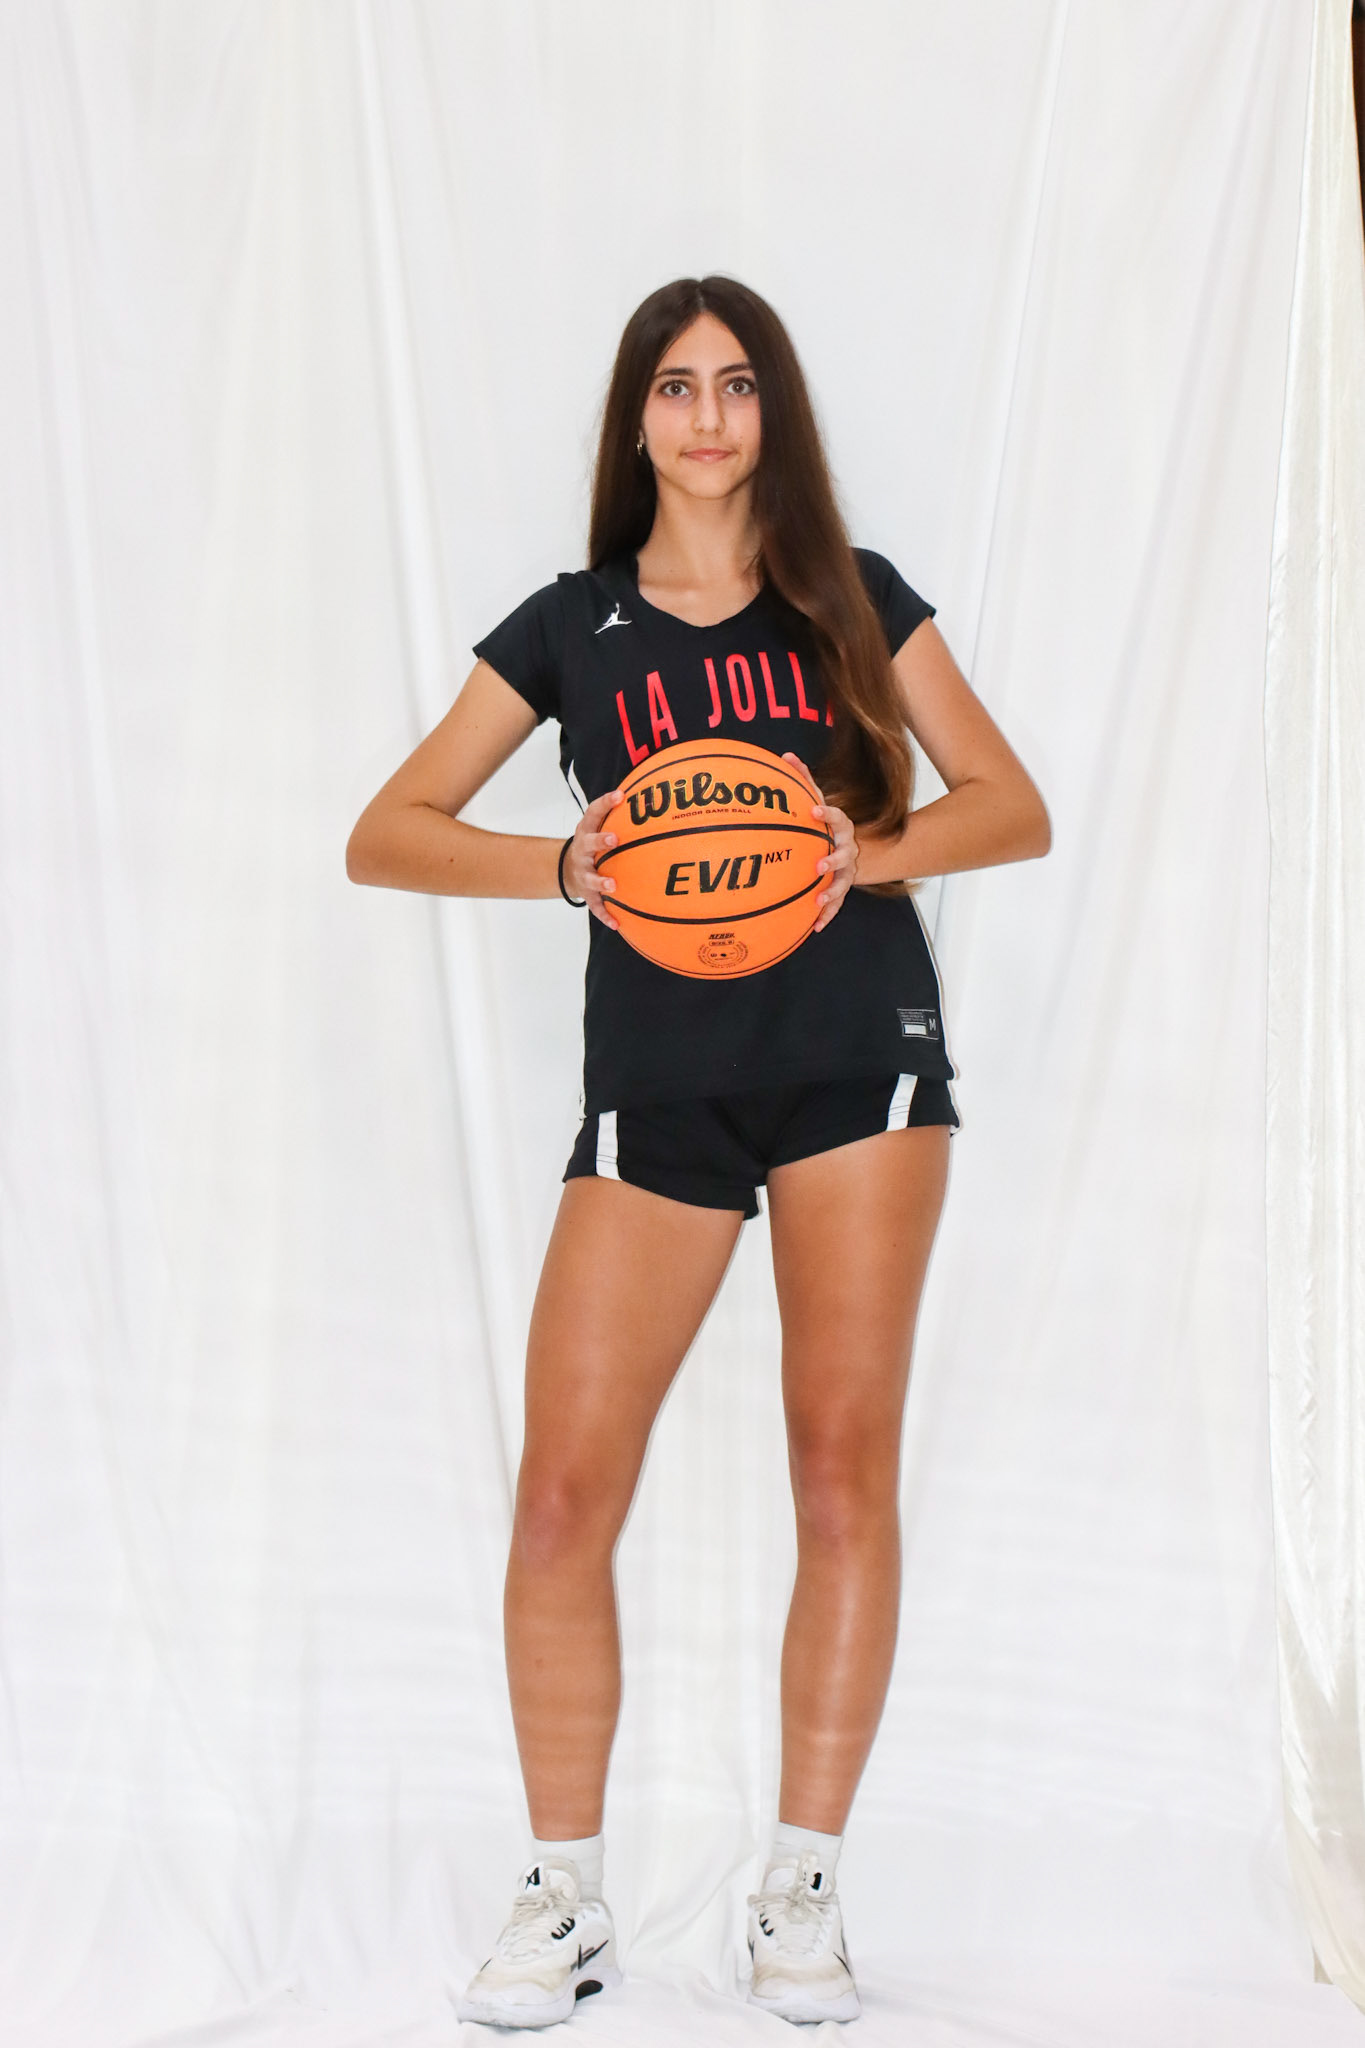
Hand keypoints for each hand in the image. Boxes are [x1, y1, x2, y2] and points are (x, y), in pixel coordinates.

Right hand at [563, 787, 624, 928]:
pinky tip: (617, 924)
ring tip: (613, 886)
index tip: (621, 795)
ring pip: (589, 878)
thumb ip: (621, 815)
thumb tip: (654, 799)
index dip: (605, 803)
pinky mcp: (585, 893)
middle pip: (588, 843)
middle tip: (614, 839)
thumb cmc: (594, 844)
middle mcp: (582, 850)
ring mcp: (582, 873)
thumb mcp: (599, 826)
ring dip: (600, 882)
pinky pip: (595, 906)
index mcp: (587, 830)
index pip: (594, 812)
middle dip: (600, 841)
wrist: (568, 870)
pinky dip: (605, 915)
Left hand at [782, 753, 857, 931]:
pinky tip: (814, 927)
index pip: (838, 817)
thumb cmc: (824, 825)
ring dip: (832, 893)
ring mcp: (846, 871)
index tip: (813, 810)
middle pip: (845, 854)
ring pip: (843, 883)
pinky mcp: (841, 890)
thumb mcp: (816, 802)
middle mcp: (847, 849)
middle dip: (833, 860)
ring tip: (818, 900)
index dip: (827, 814)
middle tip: (818, 865)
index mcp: (840, 827)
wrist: (849, 849)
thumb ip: (803, 780)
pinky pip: (836, 905)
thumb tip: (786, 756)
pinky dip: (826, 916)